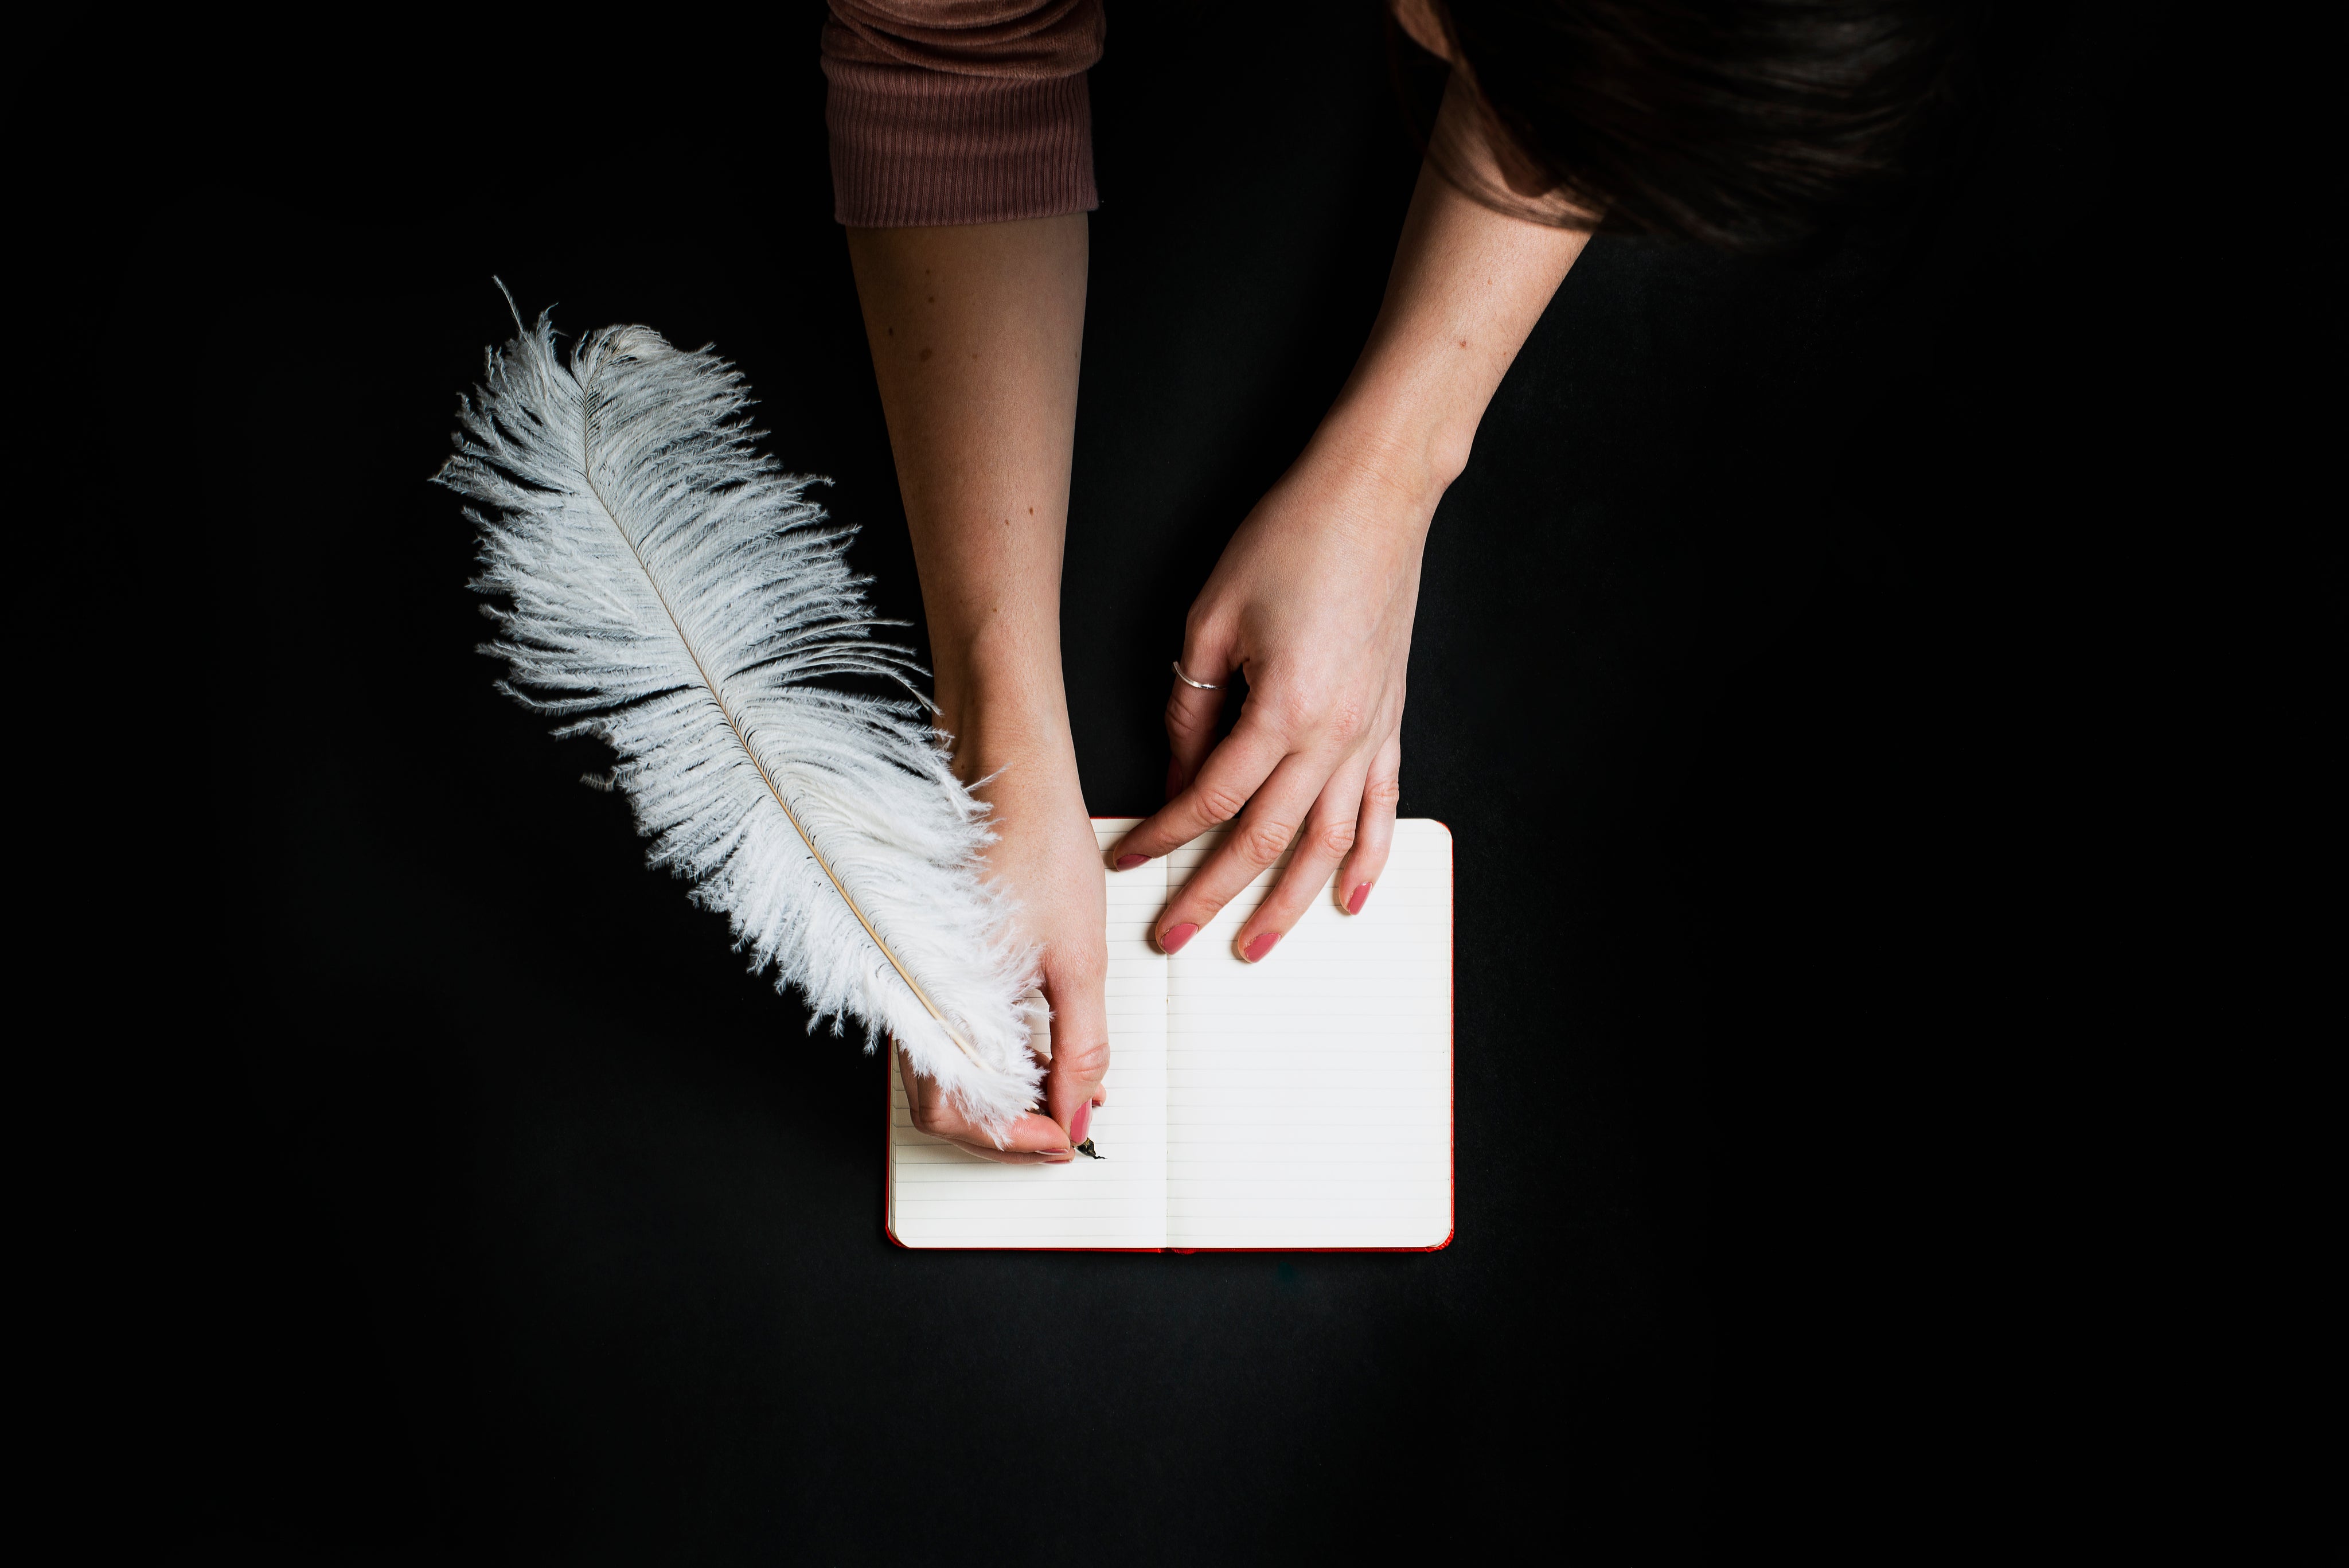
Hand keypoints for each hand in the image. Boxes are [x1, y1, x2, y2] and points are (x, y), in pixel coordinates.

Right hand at [900, 723, 1108, 1161]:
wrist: (1009, 774)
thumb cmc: (1039, 847)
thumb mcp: (1078, 960)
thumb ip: (1079, 1047)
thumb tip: (1080, 1112)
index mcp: (942, 1005)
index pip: (958, 1115)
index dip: (1015, 1141)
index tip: (1068, 1139)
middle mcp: (914, 1000)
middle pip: (943, 1104)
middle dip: (1006, 1128)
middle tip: (1066, 1128)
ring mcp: (917, 981)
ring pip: (945, 1072)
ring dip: (1002, 1094)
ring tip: (1061, 1089)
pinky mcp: (929, 964)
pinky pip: (948, 1033)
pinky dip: (992, 1055)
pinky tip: (1038, 1046)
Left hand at [1107, 435, 1430, 958]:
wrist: (1375, 497)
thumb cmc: (1292, 540)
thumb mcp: (1213, 618)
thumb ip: (1190, 705)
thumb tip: (1176, 774)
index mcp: (1280, 708)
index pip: (1209, 798)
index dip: (1163, 837)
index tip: (1127, 861)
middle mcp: (1333, 734)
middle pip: (1266, 839)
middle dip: (1215, 895)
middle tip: (1175, 936)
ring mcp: (1370, 733)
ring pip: (1330, 842)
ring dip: (1291, 902)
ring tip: (1257, 944)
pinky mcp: (1392, 722)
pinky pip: (1383, 807)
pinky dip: (1369, 858)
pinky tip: (1350, 899)